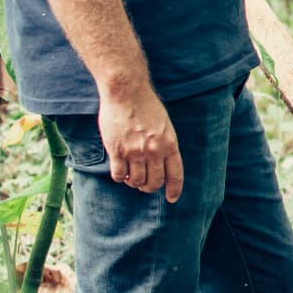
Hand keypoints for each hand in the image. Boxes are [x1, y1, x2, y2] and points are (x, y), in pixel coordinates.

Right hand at [97, 82, 183, 201]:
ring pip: (136, 181)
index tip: (172, 199)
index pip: (175, 174)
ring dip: (133, 183)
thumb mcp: (164, 125)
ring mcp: (135, 152)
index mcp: (170, 144)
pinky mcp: (117, 151)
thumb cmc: (146, 106)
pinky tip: (120, 171)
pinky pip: (119, 175)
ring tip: (131, 176)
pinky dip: (120, 177)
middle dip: (150, 188)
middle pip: (154, 182)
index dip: (174, 189)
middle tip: (144, 185)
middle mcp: (154, 151)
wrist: (127, 93)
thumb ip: (163, 144)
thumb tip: (160, 162)